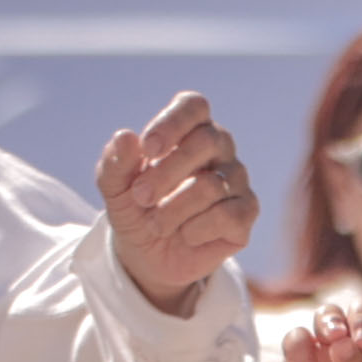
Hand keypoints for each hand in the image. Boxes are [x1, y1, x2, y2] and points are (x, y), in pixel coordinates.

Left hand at [100, 92, 258, 316]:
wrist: (150, 255)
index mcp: (189, 128)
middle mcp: (220, 147)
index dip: (172, 124)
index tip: (148, 149)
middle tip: (141, 197)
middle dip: (165, 173)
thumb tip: (126, 136)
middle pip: (205, 142)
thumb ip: (115, 162)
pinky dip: (196, 230)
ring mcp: (237, 178)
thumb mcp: (115, 187)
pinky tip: (187, 235)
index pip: (194, 106)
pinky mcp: (246, 211)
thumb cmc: (137, 209)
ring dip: (173, 210)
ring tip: (156, 224)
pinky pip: (227, 216)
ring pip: (211, 186)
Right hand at [281, 304, 361, 361]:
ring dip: (329, 321)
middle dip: (358, 317)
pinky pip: (298, 337)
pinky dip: (301, 347)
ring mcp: (330, 347)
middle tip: (355, 338)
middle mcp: (361, 343)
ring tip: (331, 341)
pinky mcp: (302, 357)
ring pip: (328, 315)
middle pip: (361, 309)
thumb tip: (339, 341)